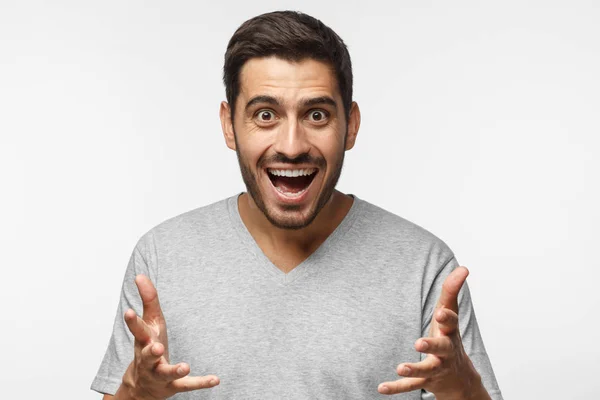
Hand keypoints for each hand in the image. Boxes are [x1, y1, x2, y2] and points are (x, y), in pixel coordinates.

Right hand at [117, 274, 219, 399]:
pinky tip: (215, 379)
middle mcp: (148, 359)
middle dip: (150, 352)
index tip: (129, 311)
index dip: (132, 321)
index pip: (137, 329)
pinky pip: (187, 385)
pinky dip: (201, 382)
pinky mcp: (173, 385)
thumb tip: (140, 275)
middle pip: (146, 354)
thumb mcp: (150, 322)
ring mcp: (160, 373)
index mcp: (144, 341)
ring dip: (175, 369)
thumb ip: (148, 299)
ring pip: (165, 372)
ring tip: (185, 366)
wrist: (142, 385)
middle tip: (156, 347)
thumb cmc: (148, 346)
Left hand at [377, 267, 488, 398]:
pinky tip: (381, 387)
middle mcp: (446, 352)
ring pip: (426, 370)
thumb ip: (451, 291)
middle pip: (442, 349)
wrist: (459, 378)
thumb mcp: (449, 314)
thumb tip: (463, 267)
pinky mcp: (425, 381)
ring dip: (414, 368)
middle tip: (419, 342)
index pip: (451, 323)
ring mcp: (436, 368)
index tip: (440, 313)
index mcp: (450, 333)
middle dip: (432, 345)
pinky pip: (411, 385)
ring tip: (400, 367)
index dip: (446, 318)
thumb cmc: (449, 337)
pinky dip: (396, 386)